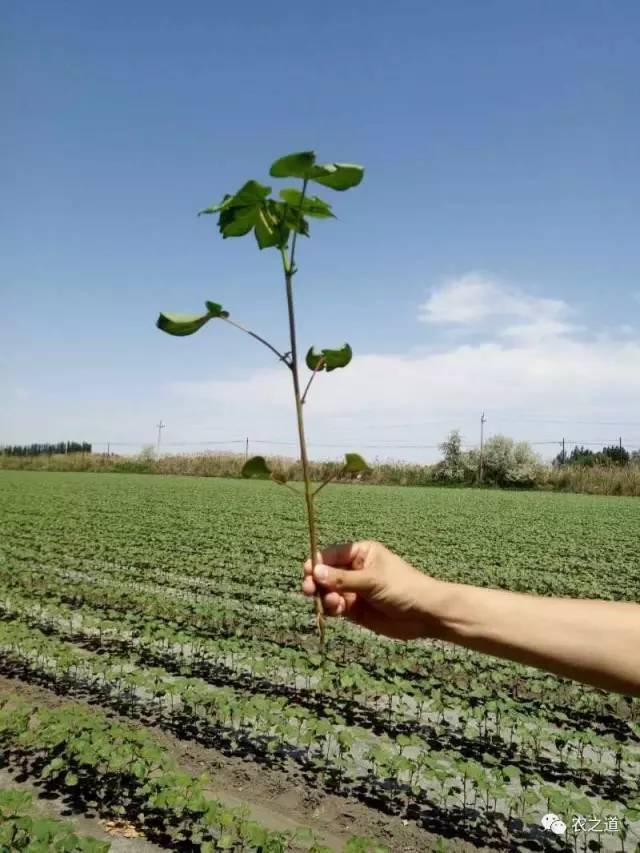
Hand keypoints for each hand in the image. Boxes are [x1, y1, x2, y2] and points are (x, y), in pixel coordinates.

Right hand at [301, 540, 444, 639]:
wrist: (424, 614)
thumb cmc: (402, 587)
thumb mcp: (372, 580)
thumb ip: (342, 578)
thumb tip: (314, 571)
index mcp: (361, 553)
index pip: (331, 554)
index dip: (317, 562)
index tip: (307, 572)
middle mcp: (354, 569)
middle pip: (325, 573)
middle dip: (315, 580)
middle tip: (308, 589)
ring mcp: (353, 589)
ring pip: (327, 591)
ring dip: (323, 596)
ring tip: (331, 603)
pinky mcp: (354, 609)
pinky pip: (335, 606)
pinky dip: (331, 608)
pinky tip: (335, 610)